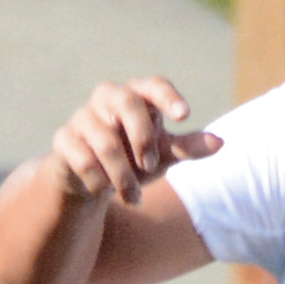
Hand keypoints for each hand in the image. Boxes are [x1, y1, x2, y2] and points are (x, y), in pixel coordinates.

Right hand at [49, 77, 219, 206]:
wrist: (93, 179)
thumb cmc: (135, 160)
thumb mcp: (164, 155)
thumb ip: (188, 147)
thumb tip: (221, 142)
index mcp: (136, 98)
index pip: (153, 85)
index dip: (168, 97)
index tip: (184, 116)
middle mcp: (108, 100)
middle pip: (127, 102)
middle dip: (143, 138)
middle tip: (150, 166)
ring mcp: (82, 117)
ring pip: (106, 143)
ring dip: (124, 177)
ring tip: (134, 197)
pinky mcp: (63, 140)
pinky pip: (84, 161)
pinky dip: (99, 181)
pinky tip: (104, 190)